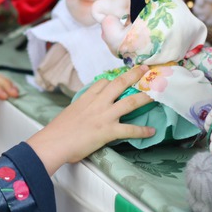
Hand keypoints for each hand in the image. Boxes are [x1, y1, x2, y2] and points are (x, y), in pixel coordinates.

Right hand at [27, 65, 154, 174]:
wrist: (54, 142)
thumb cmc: (58, 130)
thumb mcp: (70, 112)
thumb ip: (80, 109)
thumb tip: (84, 113)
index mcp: (86, 98)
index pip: (103, 83)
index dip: (114, 79)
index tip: (122, 77)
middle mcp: (98, 103)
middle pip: (119, 84)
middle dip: (134, 75)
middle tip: (146, 69)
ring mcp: (104, 116)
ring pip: (130, 102)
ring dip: (145, 97)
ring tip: (157, 94)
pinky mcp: (108, 131)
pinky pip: (130, 130)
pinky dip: (142, 131)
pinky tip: (151, 131)